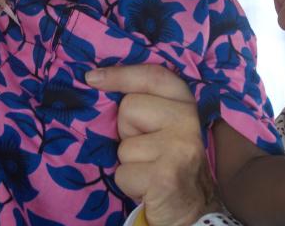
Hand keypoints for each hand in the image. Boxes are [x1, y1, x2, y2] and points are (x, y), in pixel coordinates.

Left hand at [86, 65, 219, 225]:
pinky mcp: (166, 176)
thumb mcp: (163, 128)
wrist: (193, 210)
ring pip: (124, 146)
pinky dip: (128, 184)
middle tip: (146, 149)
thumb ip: (145, 105)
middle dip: (126, 130)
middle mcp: (188, 122)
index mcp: (186, 105)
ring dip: (128, 162)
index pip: (154, 76)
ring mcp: (179, 148)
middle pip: (129, 108)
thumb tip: (96, 80)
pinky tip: (147, 187)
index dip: (121, 74)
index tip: (92, 78)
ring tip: (149, 169)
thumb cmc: (167, 163)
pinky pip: (123, 173)